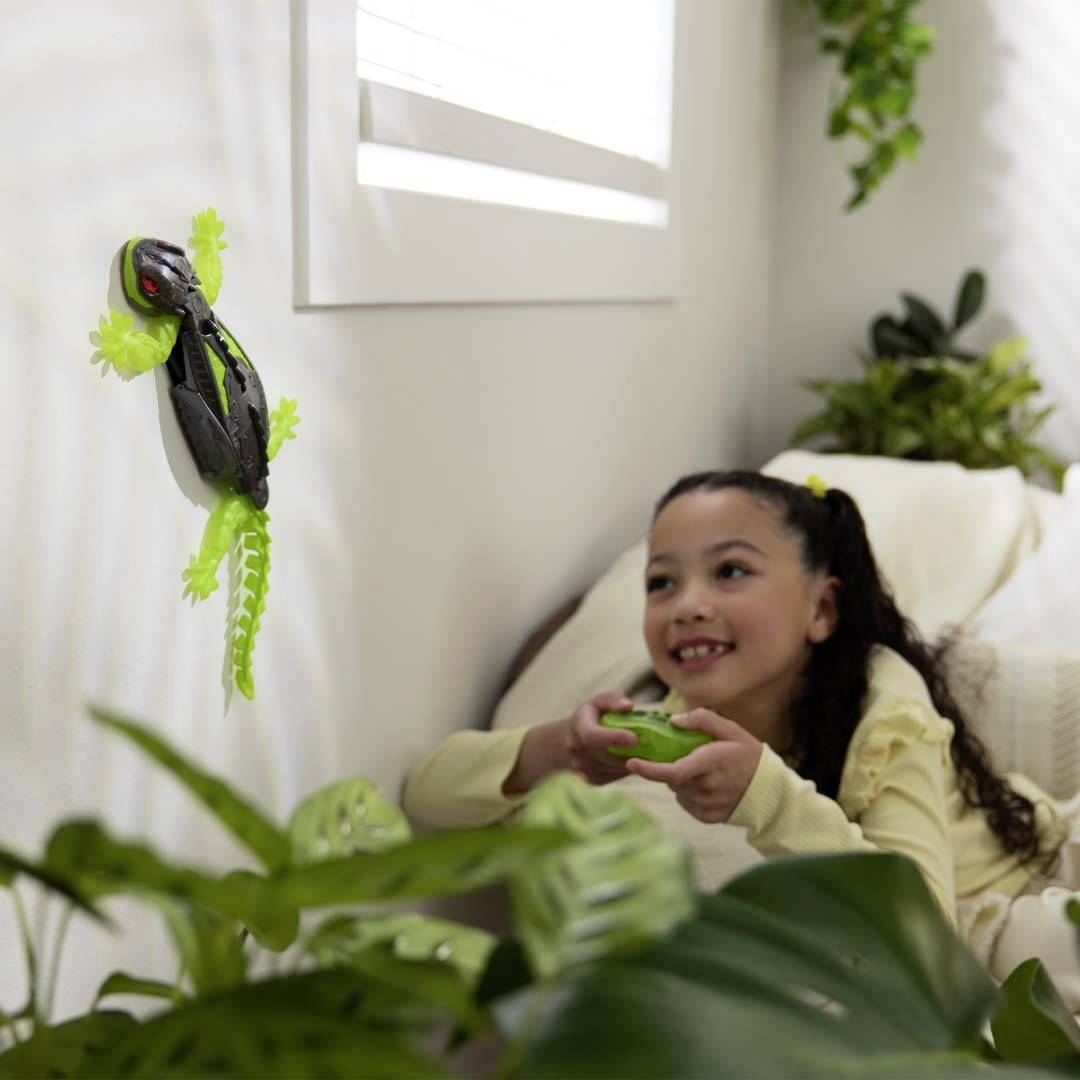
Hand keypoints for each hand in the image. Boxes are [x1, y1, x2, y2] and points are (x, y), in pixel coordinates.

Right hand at [565, 690, 636, 785]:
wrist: (573, 738)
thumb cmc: (593, 715)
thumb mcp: (600, 701)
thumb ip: (613, 699)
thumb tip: (628, 706)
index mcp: (578, 725)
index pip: (592, 735)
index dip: (612, 738)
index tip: (633, 738)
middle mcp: (575, 748)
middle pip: (606, 756)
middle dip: (630, 753)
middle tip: (652, 748)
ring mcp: (581, 767)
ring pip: (613, 768)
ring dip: (631, 762)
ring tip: (644, 752)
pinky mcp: (591, 779)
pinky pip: (614, 777)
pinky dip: (626, 769)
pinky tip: (631, 758)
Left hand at [624, 709, 762, 822]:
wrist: (769, 791)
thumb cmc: (748, 755)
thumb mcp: (731, 730)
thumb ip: (702, 720)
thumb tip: (673, 721)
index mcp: (710, 764)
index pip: (673, 771)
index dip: (649, 769)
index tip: (631, 763)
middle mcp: (706, 787)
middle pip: (672, 778)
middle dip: (672, 766)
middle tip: (690, 757)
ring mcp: (706, 805)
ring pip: (677, 790)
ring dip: (681, 780)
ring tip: (703, 772)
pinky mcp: (706, 817)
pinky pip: (685, 802)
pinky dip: (688, 792)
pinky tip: (706, 786)